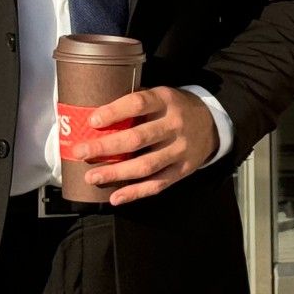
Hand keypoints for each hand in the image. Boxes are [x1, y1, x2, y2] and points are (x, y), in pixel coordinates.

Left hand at [73, 87, 219, 205]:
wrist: (212, 124)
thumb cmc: (174, 108)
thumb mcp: (161, 95)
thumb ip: (136, 102)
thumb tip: (94, 113)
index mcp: (166, 100)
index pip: (139, 104)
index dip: (115, 112)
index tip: (92, 121)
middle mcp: (175, 125)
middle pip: (138, 139)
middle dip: (106, 147)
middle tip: (80, 153)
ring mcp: (180, 150)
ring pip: (146, 165)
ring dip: (117, 173)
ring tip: (91, 177)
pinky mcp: (183, 169)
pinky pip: (158, 184)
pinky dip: (136, 193)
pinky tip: (115, 198)